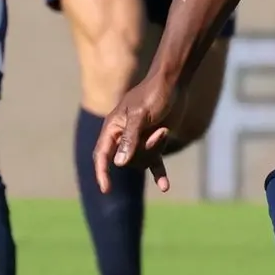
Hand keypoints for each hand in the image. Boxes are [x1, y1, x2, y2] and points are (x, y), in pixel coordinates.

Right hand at [93, 71, 184, 193]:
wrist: (173, 84)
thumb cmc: (154, 95)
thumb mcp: (141, 115)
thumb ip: (130, 139)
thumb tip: (119, 164)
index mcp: (113, 127)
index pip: (102, 155)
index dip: (102, 172)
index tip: (106, 189)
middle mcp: (123, 136)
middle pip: (127, 161)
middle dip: (144, 150)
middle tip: (159, 131)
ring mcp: (139, 141)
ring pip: (142, 161)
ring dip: (156, 149)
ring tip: (164, 130)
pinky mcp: (154, 143)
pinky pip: (154, 163)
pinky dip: (159, 174)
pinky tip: (165, 187)